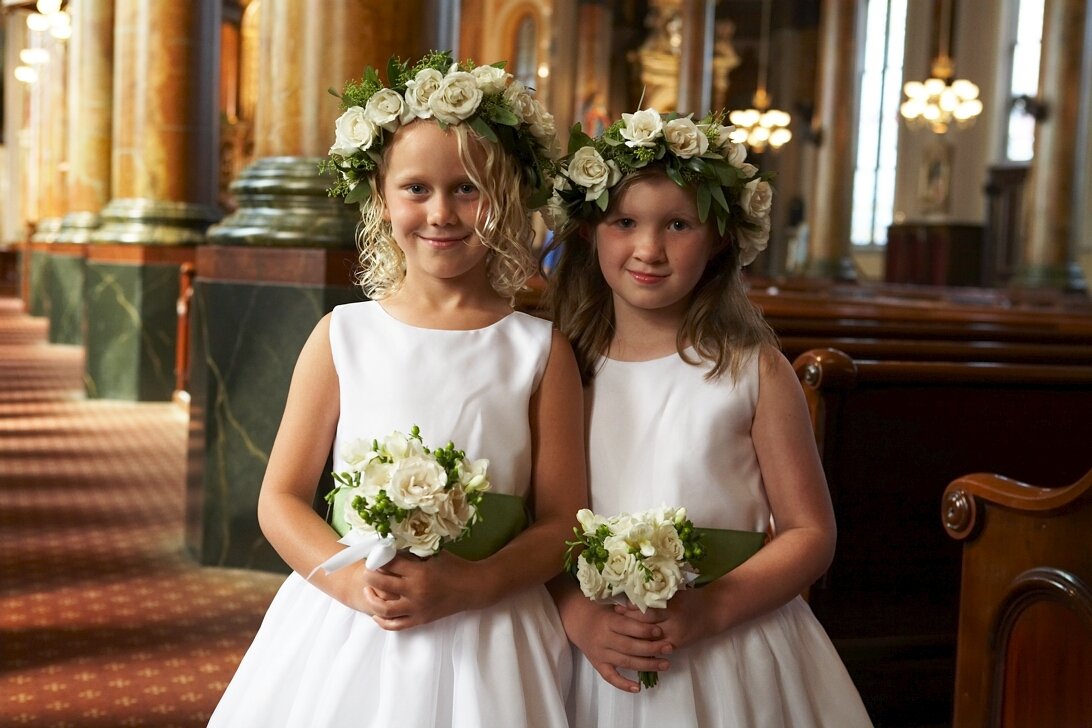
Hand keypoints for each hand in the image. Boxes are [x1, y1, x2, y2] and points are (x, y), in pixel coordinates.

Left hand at [356, 552, 481, 630]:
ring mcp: (417, 608)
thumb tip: (393, 547)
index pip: (389, 564)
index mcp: (419, 572)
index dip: (378, 558)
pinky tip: (376, 613)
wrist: (473, 588)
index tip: (373, 555)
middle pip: (381, 584)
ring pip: (383, 609)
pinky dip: (382, 621)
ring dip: (371, 599)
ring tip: (367, 590)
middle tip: (366, 570)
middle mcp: (415, 591)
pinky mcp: (420, 620)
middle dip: (369, 576)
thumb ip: (415, 552)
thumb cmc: (455, 567)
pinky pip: (395, 625)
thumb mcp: (435, 554)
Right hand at [562, 598, 673, 692]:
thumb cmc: (602, 612)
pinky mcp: (598, 665)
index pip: (627, 627)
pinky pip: (611, 677)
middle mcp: (603, 639)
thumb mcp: (614, 607)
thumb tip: (653, 613)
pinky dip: (623, 684)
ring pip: (625, 662)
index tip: (660, 631)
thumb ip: (631, 611)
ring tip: (665, 664)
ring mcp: (600, 654)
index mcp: (608, 622)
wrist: (578, 621)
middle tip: (669, 648)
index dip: (644, 630)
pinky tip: (638, 688)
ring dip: (647, 665)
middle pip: (629, 647)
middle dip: (651, 648)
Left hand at [619, 589, 719, 650]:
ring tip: (621, 634)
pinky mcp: (677, 645)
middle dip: (629, 624)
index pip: (646, 611)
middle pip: (645, 627)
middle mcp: (672, 623)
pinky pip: (657, 648)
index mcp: (671, 607)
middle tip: (614, 622)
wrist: (713, 612)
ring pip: (649, 641)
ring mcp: (674, 637)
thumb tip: (634, 589)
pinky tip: (634, 643)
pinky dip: (645, 646)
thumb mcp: (675, 592)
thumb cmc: (691, 597)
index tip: (618, 607)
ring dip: (634, 638)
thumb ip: (657, 593)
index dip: (631, 610)